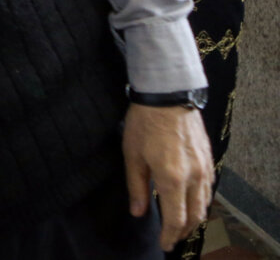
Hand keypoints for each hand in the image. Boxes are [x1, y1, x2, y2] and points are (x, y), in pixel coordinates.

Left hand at [122, 103, 213, 250]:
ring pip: (204, 203)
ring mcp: (204, 167)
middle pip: (194, 216)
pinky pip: (208, 188)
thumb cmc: (144, 123)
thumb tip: (138, 212)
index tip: (164, 244)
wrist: (167, 95)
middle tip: (172, 239)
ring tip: (181, 225)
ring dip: (194, 218)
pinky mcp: (208, 159)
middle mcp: (193, 176)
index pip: (175, 218)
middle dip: (184, 231)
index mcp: (172, 178)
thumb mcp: (132, 155)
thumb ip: (136, 186)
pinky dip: (201, 201)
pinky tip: (191, 201)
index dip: (170, 235)